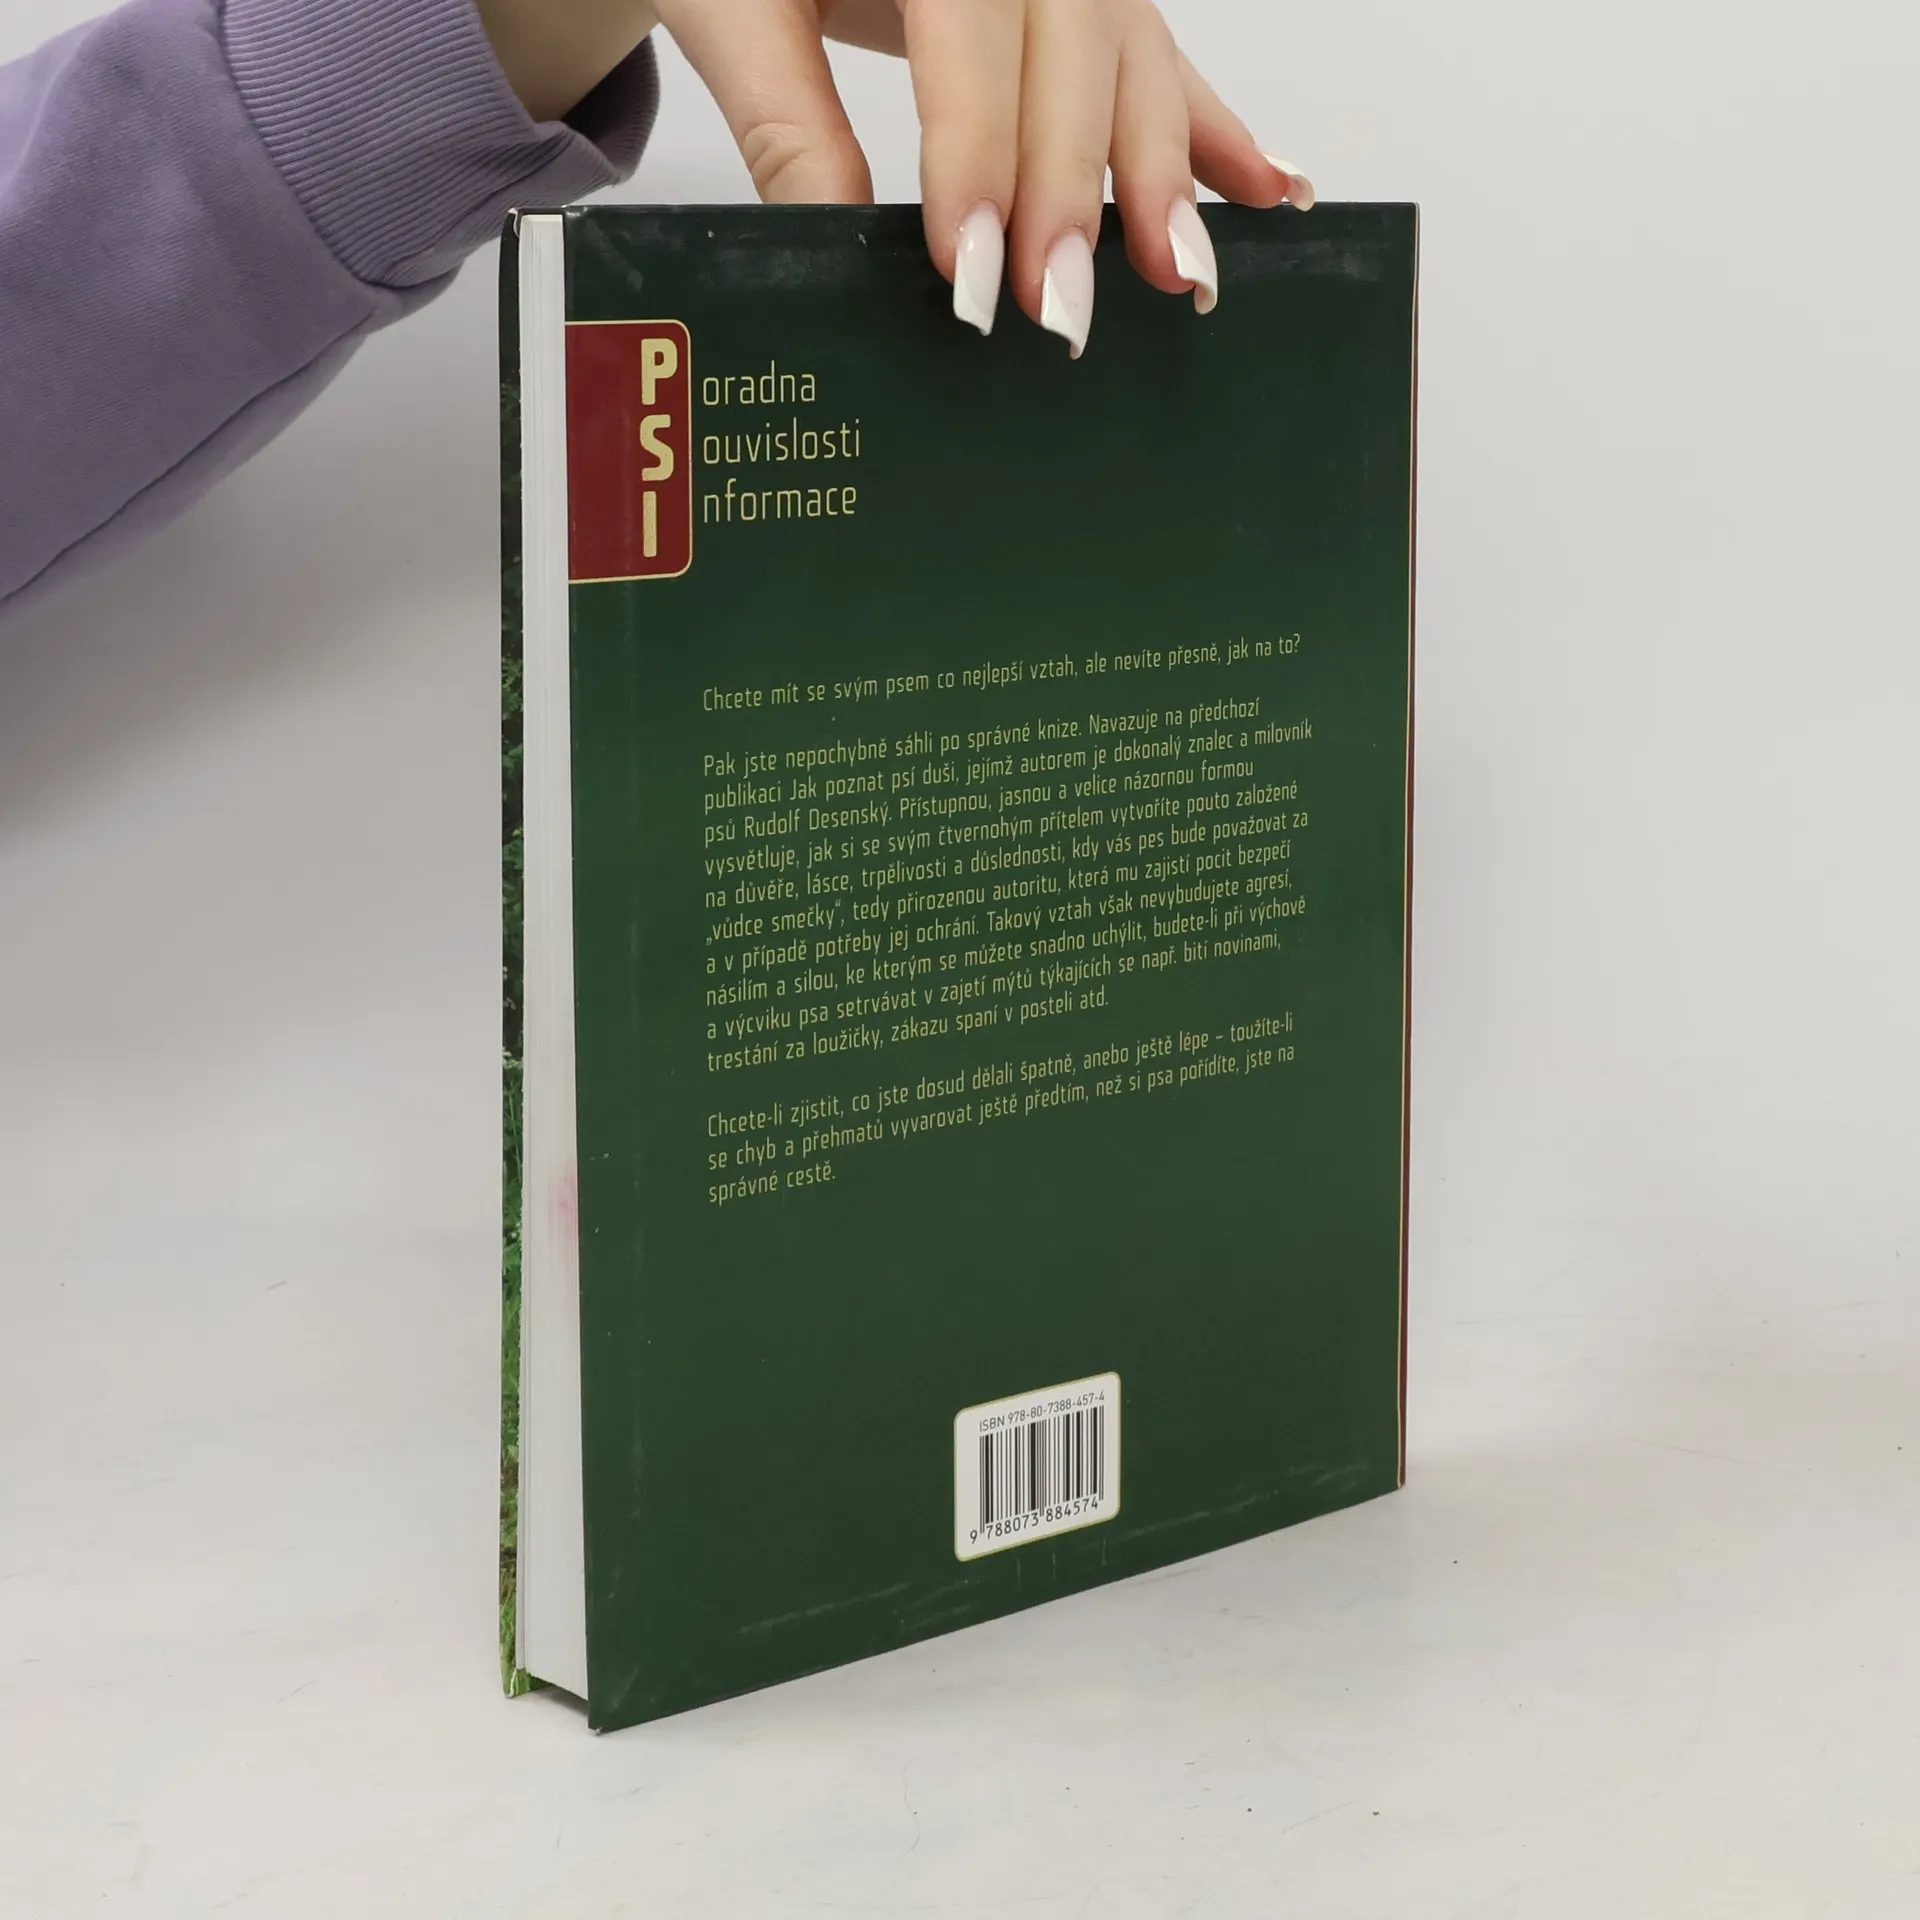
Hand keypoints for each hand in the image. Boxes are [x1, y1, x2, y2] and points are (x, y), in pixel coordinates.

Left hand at [651, 0, 1314, 355]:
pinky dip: (1212, 132)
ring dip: (1166, 172)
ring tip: (1179, 274)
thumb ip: (787, 125)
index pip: (975, 29)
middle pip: (1079, 44)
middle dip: (1076, 187)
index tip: (975, 270)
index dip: (983, 153)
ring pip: (1134, 55)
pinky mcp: (1089, 2)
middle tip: (1060, 307)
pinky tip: (1270, 191)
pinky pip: (1160, 60)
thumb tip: (841, 256)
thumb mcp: (734, 7)